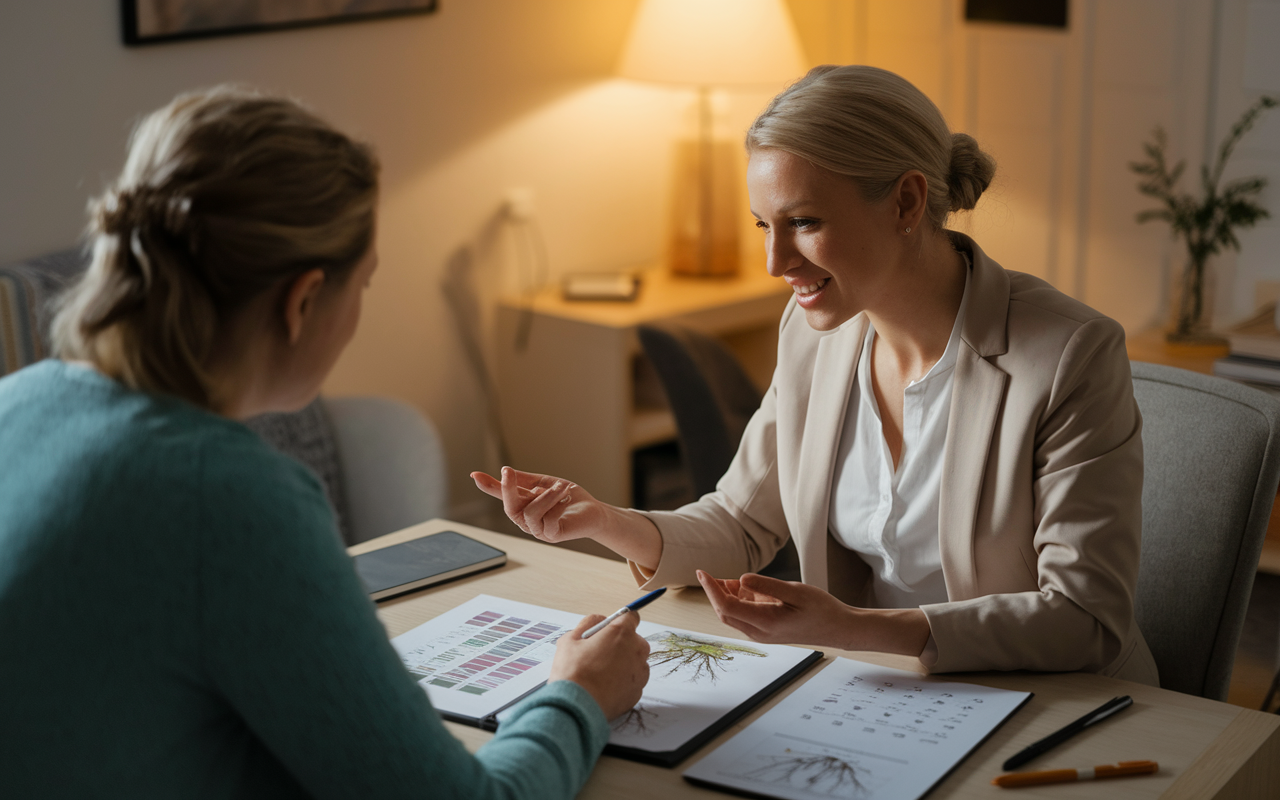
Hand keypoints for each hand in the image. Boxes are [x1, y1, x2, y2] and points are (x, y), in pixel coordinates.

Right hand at [470, 467, 606, 543]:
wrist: (593, 511)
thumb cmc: (568, 497)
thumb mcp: (543, 483)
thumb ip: (523, 480)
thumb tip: (502, 471)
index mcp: (522, 506)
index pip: (502, 496)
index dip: (490, 486)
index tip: (474, 475)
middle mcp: (526, 520)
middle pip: (510, 508)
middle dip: (508, 488)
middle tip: (509, 472)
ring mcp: (538, 530)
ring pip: (530, 513)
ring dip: (546, 496)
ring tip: (562, 488)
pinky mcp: (553, 535)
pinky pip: (548, 521)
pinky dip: (557, 505)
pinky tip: (567, 498)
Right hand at [548, 612, 649, 719]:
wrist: (576, 706)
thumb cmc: (573, 672)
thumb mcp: (570, 639)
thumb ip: (588, 623)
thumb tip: (599, 620)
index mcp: (621, 633)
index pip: (631, 617)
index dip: (619, 621)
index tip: (611, 628)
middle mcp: (636, 651)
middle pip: (634, 640)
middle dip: (620, 644)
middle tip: (599, 653)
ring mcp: (639, 673)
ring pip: (635, 661)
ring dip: (623, 663)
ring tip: (600, 673)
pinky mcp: (637, 692)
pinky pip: (633, 681)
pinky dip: (623, 682)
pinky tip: (605, 686)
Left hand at [696, 570, 854, 647]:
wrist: (837, 628)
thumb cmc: (821, 610)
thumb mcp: (795, 591)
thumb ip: (767, 586)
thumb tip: (741, 579)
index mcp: (765, 623)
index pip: (726, 607)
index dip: (711, 589)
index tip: (702, 572)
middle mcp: (759, 632)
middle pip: (724, 612)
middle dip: (714, 592)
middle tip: (708, 573)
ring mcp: (761, 633)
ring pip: (732, 614)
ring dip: (725, 596)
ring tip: (728, 579)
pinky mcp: (765, 629)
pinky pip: (743, 614)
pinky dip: (737, 599)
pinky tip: (742, 587)